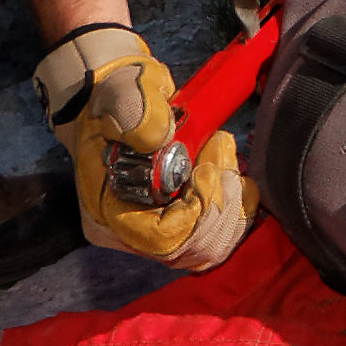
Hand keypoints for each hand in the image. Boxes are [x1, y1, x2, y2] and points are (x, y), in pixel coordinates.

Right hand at [36, 25, 244, 266]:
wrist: (124, 99)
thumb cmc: (122, 97)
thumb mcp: (123, 95)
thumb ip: (136, 115)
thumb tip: (157, 139)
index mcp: (107, 209)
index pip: (161, 240)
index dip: (196, 214)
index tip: (207, 170)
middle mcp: (130, 231)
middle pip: (191, 251)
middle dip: (220, 206)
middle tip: (222, 157)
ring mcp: (157, 229)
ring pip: (209, 248)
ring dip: (231, 205)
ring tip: (225, 158)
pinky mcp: (182, 223)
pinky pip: (218, 237)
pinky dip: (237, 210)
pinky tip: (238, 178)